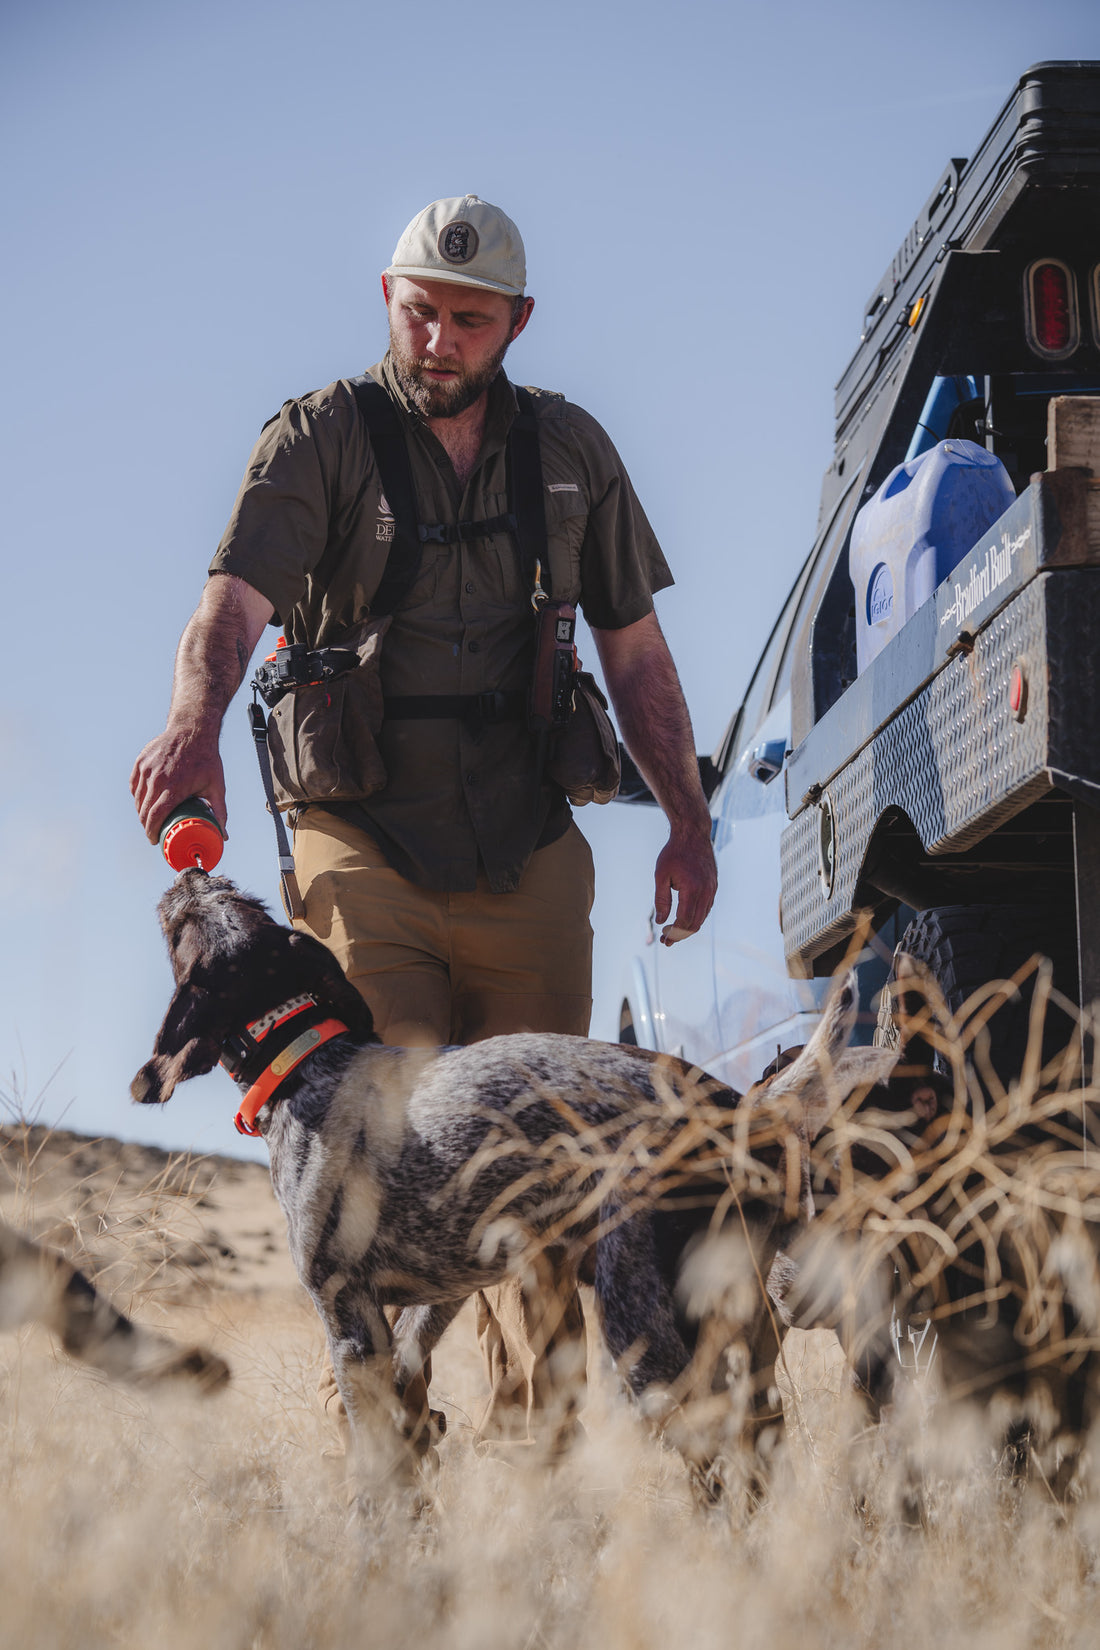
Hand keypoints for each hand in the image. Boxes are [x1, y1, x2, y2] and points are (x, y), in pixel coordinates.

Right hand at [130, 725, 226, 843]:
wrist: (193, 729)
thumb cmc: (207, 759)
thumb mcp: (216, 785)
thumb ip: (219, 811)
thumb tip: (224, 835)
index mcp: (174, 787)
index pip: (155, 817)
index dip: (151, 832)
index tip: (154, 840)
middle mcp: (157, 779)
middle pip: (144, 811)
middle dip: (146, 825)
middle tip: (154, 831)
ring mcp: (147, 769)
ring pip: (138, 799)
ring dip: (141, 812)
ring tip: (150, 818)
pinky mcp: (141, 762)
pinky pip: (134, 785)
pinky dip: (138, 796)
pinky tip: (145, 801)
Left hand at [654, 824, 716, 942]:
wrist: (693, 834)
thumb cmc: (674, 853)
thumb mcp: (661, 875)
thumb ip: (661, 900)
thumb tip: (661, 922)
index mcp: (692, 889)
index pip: (684, 921)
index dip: (674, 934)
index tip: (664, 941)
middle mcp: (706, 891)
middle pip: (695, 923)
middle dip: (680, 935)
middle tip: (667, 940)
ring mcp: (712, 889)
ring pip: (702, 917)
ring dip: (689, 927)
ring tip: (673, 931)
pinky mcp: (714, 886)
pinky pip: (706, 907)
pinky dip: (696, 916)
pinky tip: (685, 917)